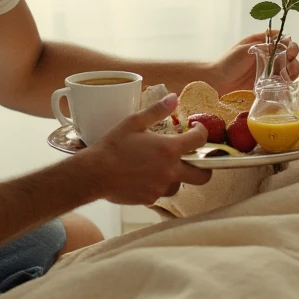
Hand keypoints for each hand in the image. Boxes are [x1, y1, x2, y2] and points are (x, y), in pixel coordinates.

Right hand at [72, 94, 211, 204]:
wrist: (94, 174)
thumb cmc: (113, 146)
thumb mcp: (134, 122)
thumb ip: (157, 110)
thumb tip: (174, 98)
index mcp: (169, 150)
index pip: (199, 141)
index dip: (202, 132)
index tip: (196, 129)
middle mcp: (170, 171)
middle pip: (203, 175)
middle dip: (205, 167)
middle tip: (196, 158)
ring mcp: (161, 187)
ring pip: (181, 184)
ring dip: (177, 176)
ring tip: (163, 167)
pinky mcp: (151, 199)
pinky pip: (162, 192)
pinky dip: (159, 184)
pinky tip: (146, 176)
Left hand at [212, 31, 298, 93]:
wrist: (217, 81)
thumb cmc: (228, 62)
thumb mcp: (244, 49)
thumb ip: (262, 46)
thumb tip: (280, 44)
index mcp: (262, 43)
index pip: (282, 40)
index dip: (289, 44)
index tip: (290, 51)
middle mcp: (268, 55)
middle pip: (289, 54)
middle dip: (293, 58)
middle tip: (289, 64)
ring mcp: (269, 69)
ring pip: (288, 68)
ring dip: (292, 70)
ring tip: (288, 75)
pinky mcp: (268, 82)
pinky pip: (282, 81)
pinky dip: (287, 81)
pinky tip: (285, 83)